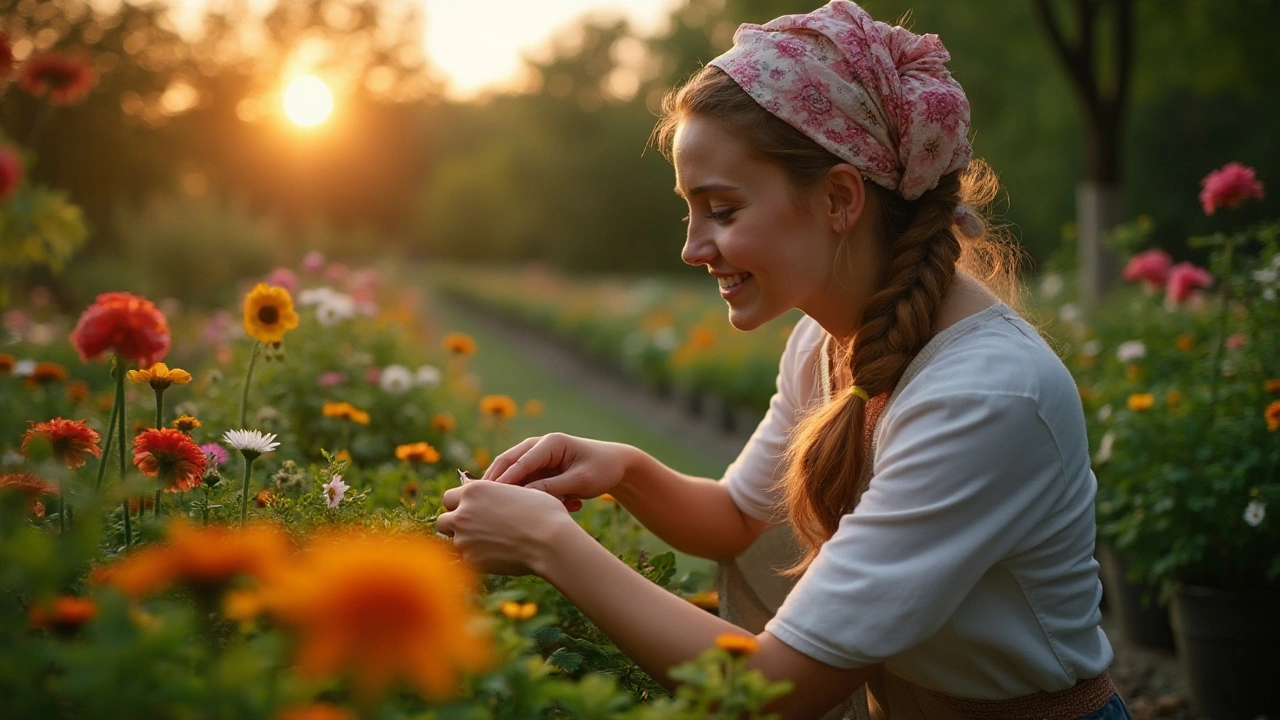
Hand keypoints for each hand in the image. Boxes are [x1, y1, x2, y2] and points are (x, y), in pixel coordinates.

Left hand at [436, 480, 577, 575]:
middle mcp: (463, 513)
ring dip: (464, 543)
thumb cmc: (543, 513)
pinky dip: (475, 559)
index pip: (449, 498)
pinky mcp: (470, 560)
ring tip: (488, 545)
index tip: (471, 512)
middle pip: (443, 521)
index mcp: (474, 491)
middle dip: (454, 526)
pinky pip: (464, 560)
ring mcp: (463, 538)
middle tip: (474, 530)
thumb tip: (494, 498)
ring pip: (452, 542)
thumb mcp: (519, 492)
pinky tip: (494, 557)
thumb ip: (497, 494)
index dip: (460, 505)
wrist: (550, 542)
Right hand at [483, 433, 633, 508]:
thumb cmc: (602, 470)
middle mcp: (539, 446)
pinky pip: (525, 484)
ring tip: (524, 507)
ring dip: (517, 493)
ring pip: (513, 475)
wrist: (615, 466)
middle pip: (508, 463)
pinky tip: (559, 505)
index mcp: (551, 443)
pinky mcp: (538, 470)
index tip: (492, 497)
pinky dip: (531, 496)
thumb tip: (525, 497)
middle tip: (483, 503)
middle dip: (496, 483)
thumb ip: (553, 487)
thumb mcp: (581, 481)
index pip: (521, 461)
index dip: (505, 479)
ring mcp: (537, 458)